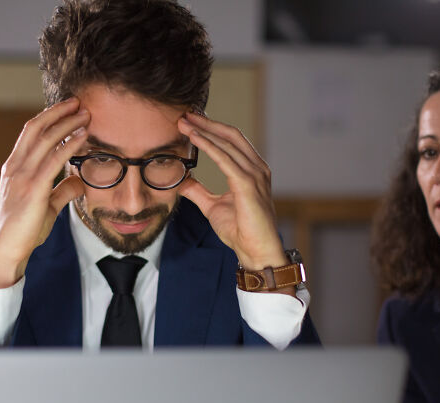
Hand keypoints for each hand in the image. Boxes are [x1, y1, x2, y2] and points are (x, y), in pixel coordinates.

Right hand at [0, 98, 89, 288]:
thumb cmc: (24, 232)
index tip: (67, 108)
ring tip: (86, 113)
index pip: (30, 133)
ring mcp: (22, 177)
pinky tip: (83, 135)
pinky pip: (54, 160)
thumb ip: (62, 191)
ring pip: (45, 139)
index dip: (49, 117)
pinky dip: (70, 144)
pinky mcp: (33, 189)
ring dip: (67, 123)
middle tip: (79, 102)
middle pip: (36, 129)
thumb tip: (79, 182)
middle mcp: (15, 167)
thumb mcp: (46, 207)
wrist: (7, 251)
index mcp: (14, 168)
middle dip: (58, 112)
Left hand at [177, 112, 287, 271]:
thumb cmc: (240, 230)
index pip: (230, 141)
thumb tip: (183, 181)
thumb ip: (198, 192)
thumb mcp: (212, 206)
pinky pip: (225, 159)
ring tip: (184, 123)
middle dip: (207, 123)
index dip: (210, 129)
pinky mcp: (248, 184)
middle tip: (184, 114)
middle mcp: (256, 168)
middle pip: (230, 135)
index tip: (190, 121)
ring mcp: (255, 175)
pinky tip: (194, 138)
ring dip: (204, 131)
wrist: (255, 251)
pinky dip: (209, 146)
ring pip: (227, 143)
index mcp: (251, 171)